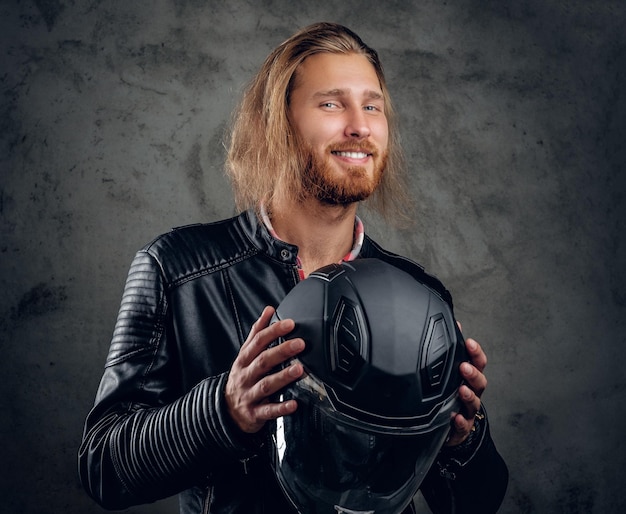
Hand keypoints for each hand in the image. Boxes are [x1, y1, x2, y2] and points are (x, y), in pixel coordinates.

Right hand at [225, 306, 304, 433]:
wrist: (226, 411)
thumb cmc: (242, 377)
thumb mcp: (245, 354)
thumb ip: (257, 332)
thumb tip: (269, 309)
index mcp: (244, 359)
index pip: (258, 341)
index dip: (273, 331)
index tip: (290, 323)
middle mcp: (246, 375)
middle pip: (263, 361)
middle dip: (281, 351)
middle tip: (300, 343)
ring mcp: (249, 394)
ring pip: (266, 385)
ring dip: (282, 377)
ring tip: (299, 369)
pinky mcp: (254, 413)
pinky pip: (268, 411)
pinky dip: (281, 408)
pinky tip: (293, 404)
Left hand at [445, 327, 487, 446]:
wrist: (449, 426)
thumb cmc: (450, 395)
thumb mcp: (450, 372)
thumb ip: (453, 350)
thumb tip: (454, 323)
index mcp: (469, 378)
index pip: (478, 363)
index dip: (476, 353)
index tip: (469, 343)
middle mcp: (472, 393)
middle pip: (480, 382)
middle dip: (473, 373)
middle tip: (464, 367)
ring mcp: (468, 411)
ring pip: (473, 403)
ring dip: (469, 396)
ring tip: (462, 390)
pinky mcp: (461, 428)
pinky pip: (463, 426)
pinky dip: (460, 422)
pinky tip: (455, 417)